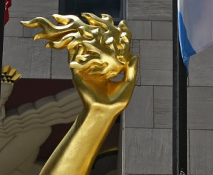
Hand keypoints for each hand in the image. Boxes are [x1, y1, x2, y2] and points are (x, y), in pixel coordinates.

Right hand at [23, 14, 137, 110]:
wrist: (103, 112)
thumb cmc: (117, 102)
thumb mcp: (128, 84)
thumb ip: (132, 70)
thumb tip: (136, 55)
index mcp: (108, 71)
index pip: (111, 54)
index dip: (115, 43)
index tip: (119, 31)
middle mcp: (96, 70)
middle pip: (98, 51)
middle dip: (101, 38)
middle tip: (104, 24)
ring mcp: (86, 71)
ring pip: (86, 53)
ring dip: (87, 41)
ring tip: (90, 28)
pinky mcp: (78, 74)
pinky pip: (75, 60)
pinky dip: (75, 49)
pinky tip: (78, 39)